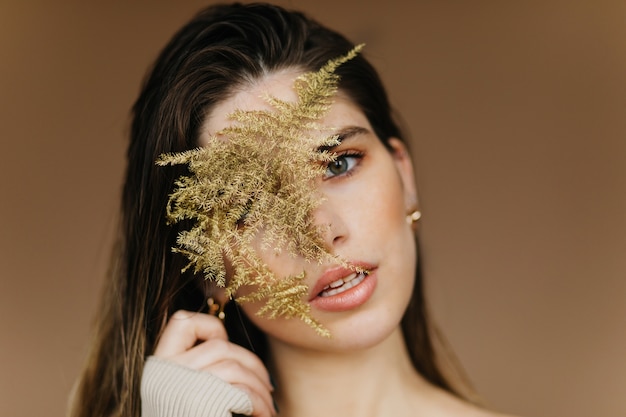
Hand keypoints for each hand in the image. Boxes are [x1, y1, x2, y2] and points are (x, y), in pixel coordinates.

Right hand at [153, 310, 275, 416]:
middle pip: (220, 346)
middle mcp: (163, 374)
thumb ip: (197, 369)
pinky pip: (240, 389)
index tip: (225, 344)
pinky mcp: (200, 403)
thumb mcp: (187, 393)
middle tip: (266, 386)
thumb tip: (226, 339)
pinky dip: (259, 402)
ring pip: (234, 366)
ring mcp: (179, 387)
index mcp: (158, 369)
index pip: (181, 322)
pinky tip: (263, 415)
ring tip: (267, 405)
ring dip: (259, 386)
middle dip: (251, 364)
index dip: (209, 326)